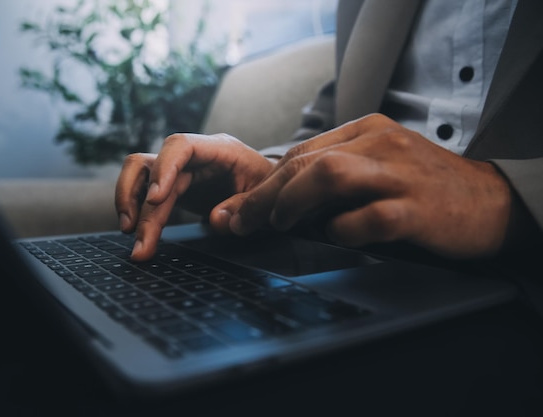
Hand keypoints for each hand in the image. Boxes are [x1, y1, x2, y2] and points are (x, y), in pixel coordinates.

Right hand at [115, 133, 275, 260]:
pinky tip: (137, 232)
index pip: (180, 145)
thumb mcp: (266, 197)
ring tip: (131, 235)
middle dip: (142, 204)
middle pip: (152, 166)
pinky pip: (144, 191)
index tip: (156, 199)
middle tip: (139, 238)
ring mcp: (181, 170)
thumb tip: (216, 219)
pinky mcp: (174, 186)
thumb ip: (244, 206)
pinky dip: (138, 210)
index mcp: (219, 149)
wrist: (269, 190)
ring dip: (130, 202)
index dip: (164, 168)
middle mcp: (194, 155)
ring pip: (140, 175)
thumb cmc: (269, 187)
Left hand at [216, 114, 512, 258]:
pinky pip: (369, 218)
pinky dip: (343, 230)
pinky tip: (336, 237)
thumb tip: (279, 203)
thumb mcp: (378, 167)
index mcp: (366, 131)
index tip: (238, 208)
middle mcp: (380, 145)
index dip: (264, 182)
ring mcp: (399, 175)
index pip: (301, 152)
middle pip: (307, 163)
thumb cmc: (424, 188)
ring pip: (330, 176)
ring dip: (293, 202)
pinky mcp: (417, 209)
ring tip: (279, 224)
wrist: (489, 201)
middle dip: (264, 195)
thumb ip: (335, 176)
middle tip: (239, 222)